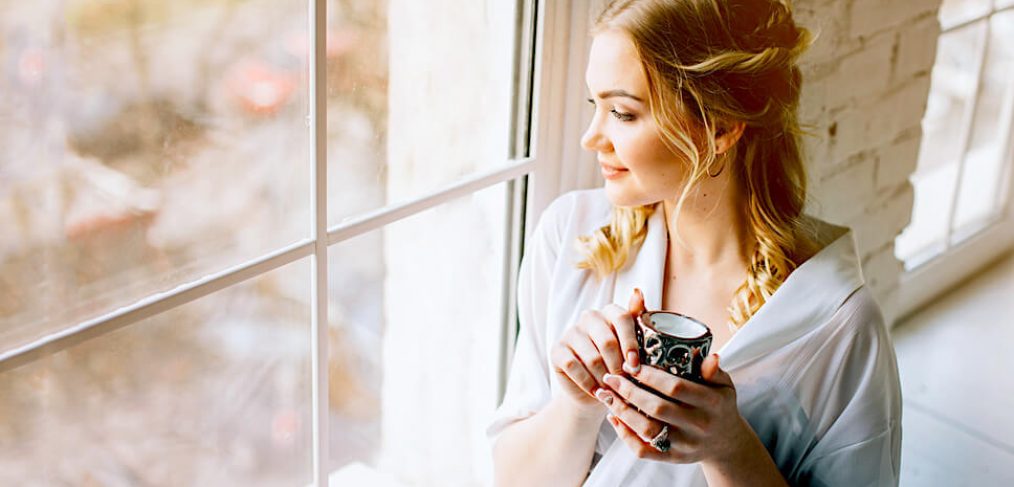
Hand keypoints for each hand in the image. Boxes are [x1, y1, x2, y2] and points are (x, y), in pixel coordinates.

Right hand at [550, 288, 646, 418]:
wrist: (595, 390)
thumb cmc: (619, 366)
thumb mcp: (634, 349)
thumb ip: (638, 321)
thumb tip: (638, 291)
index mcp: (610, 312)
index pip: (622, 318)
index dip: (630, 343)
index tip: (635, 366)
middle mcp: (589, 317)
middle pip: (607, 341)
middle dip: (618, 367)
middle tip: (624, 383)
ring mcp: (571, 332)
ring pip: (592, 357)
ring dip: (604, 379)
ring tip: (612, 390)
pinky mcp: (557, 350)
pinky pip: (573, 366)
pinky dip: (588, 383)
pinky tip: (596, 391)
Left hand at [595, 353, 753, 464]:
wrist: (726, 443)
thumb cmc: (719, 405)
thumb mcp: (723, 385)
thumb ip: (712, 371)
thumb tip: (708, 355)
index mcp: (712, 403)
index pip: (676, 387)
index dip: (650, 376)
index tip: (630, 364)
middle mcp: (699, 426)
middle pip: (657, 408)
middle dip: (629, 391)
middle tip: (611, 378)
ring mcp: (685, 445)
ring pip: (647, 430)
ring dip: (622, 411)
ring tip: (607, 395)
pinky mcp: (673, 458)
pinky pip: (643, 451)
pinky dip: (625, 435)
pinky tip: (613, 417)